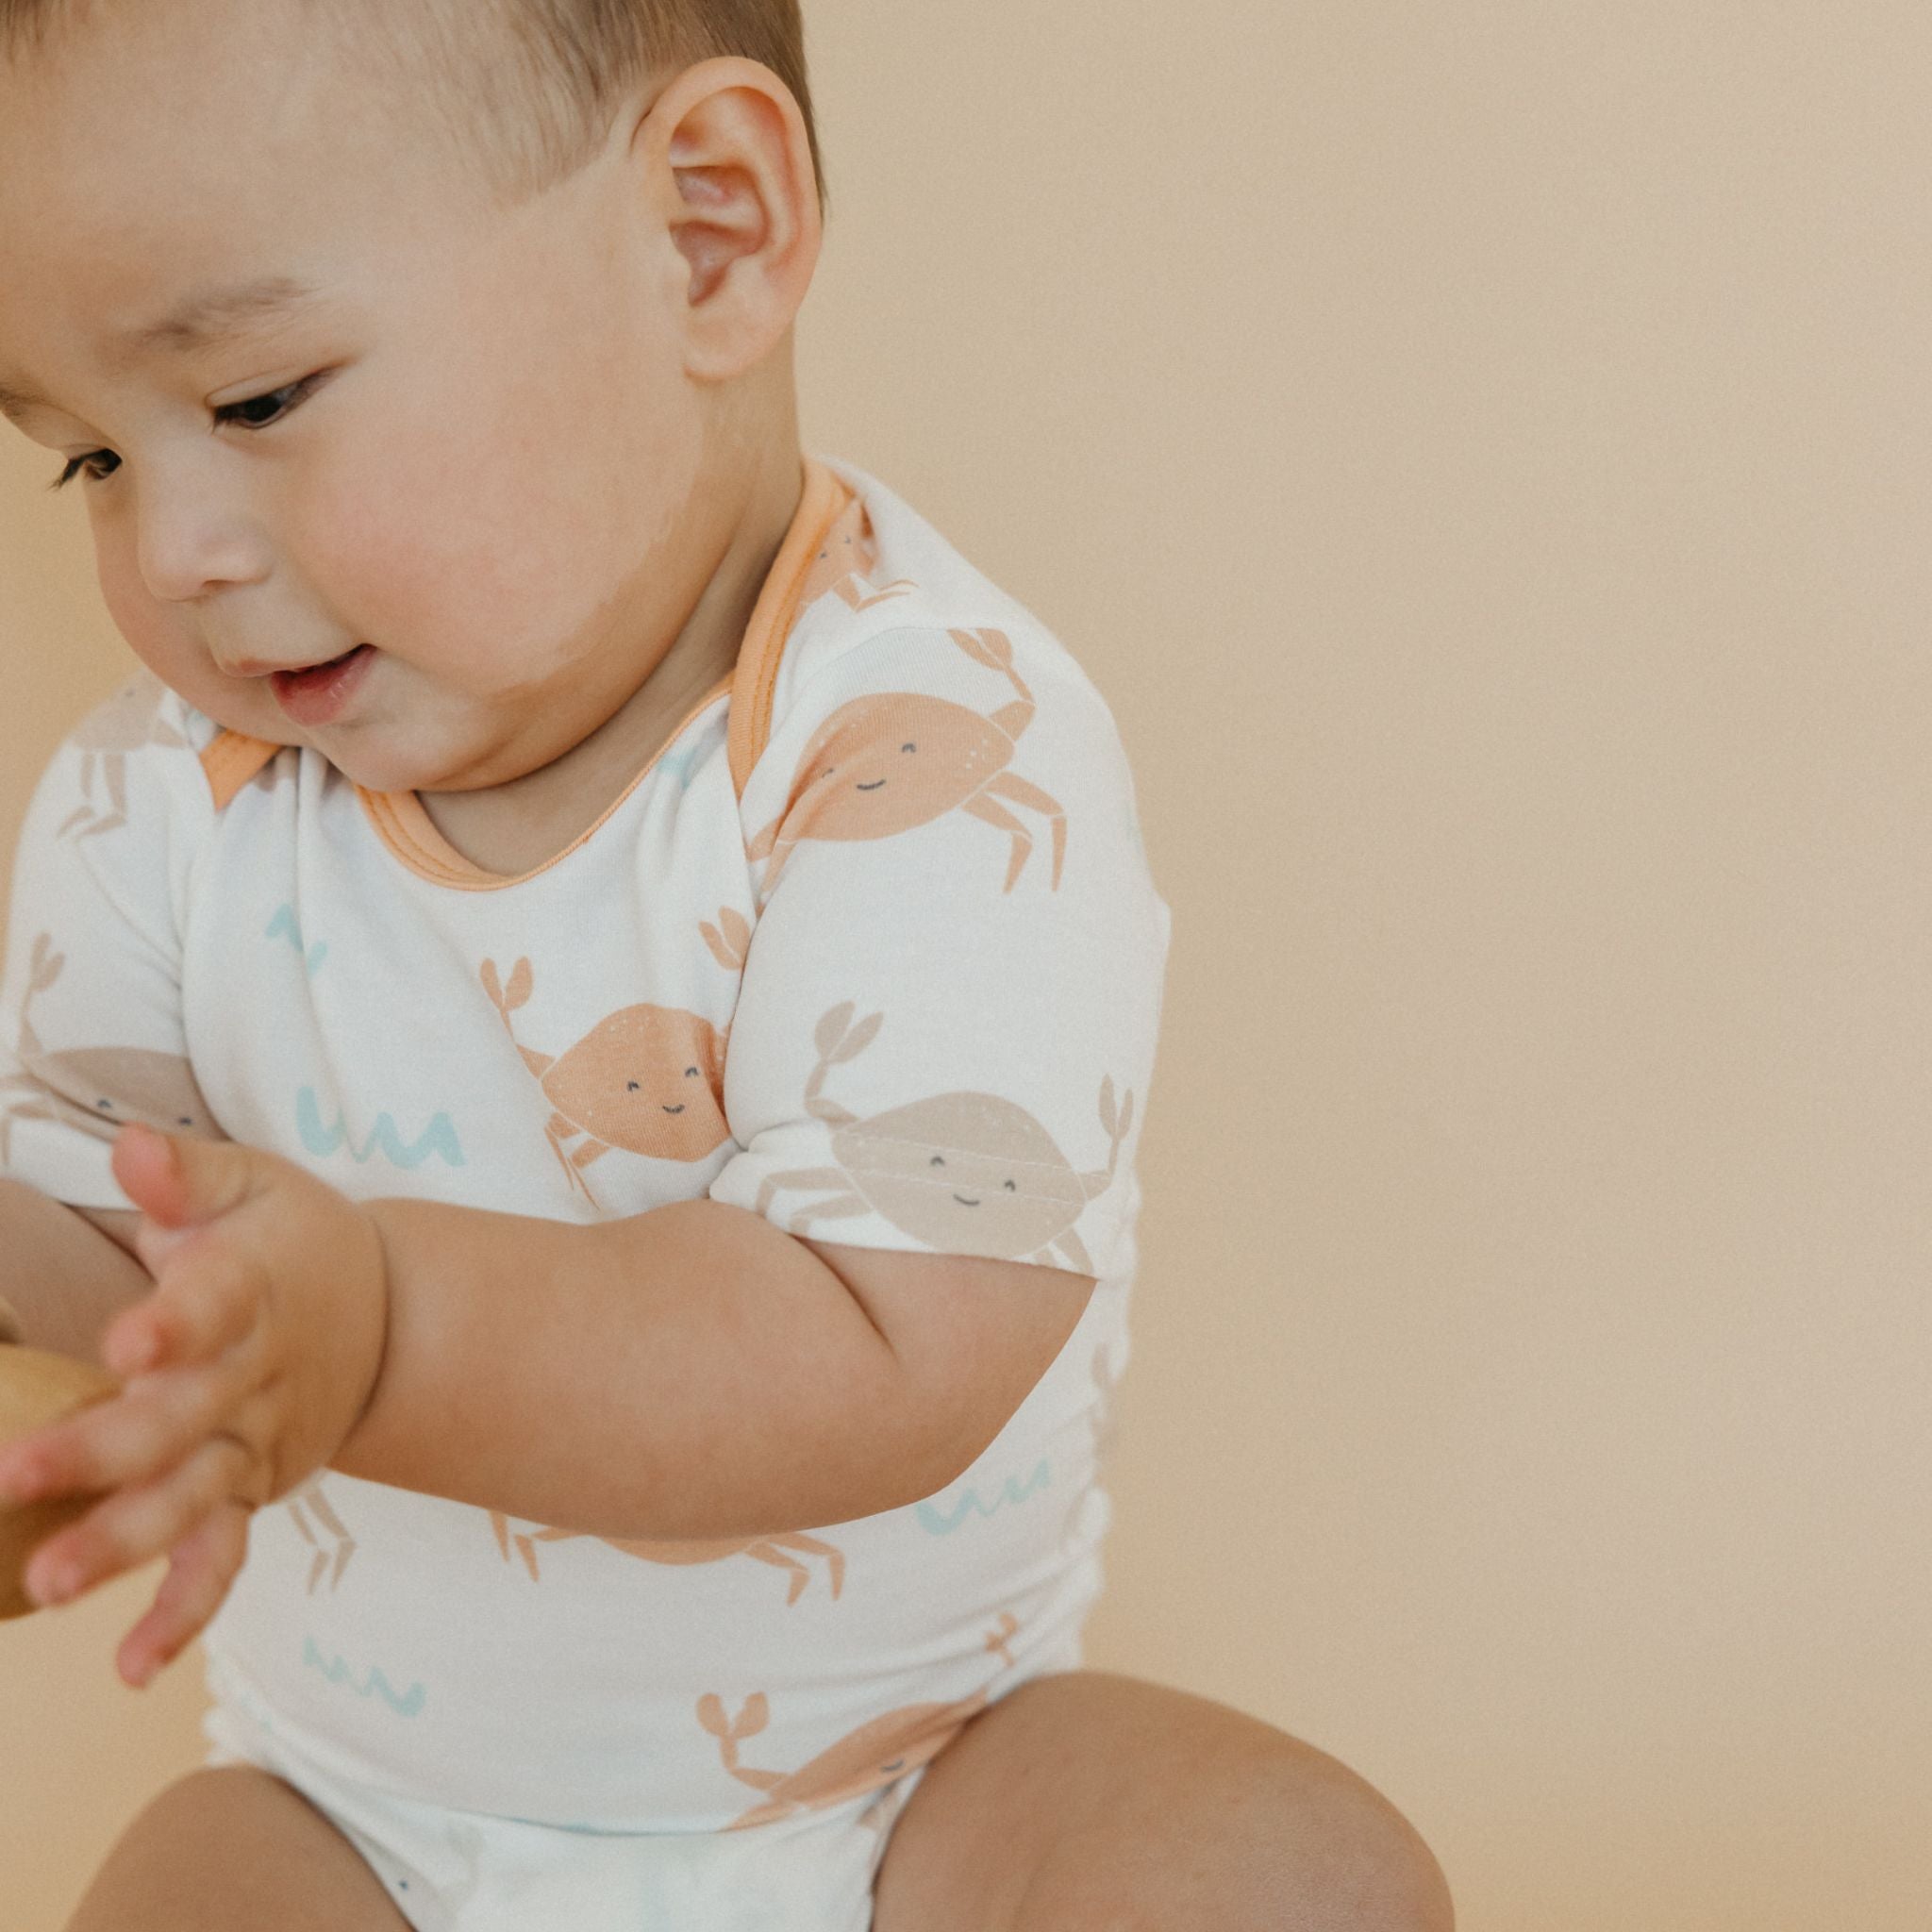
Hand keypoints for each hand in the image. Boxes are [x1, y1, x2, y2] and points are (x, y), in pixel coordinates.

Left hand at [0, 1124, 388, 1687]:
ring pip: (192, 1499)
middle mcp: (252, 1378)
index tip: (126, 1339)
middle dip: (103, 1450)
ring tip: (47, 1585)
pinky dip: (184, 1612)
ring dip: (123, 1543)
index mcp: (252, 1290)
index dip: (175, 1324)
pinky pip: (222, 1559)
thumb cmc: (294, 1241)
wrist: (390, 1315)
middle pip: (181, 1419)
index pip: (215, 1306)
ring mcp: (252, 1444)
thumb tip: (126, 1145)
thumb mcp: (253, 1185)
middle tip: (15, 1476)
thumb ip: (185, 1173)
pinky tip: (130, 1665)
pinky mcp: (250, 1492)